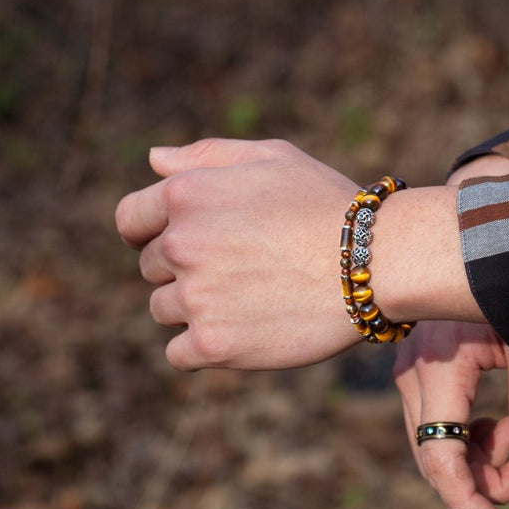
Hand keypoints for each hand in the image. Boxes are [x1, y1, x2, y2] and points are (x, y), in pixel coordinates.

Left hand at [115, 138, 363, 369]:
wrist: (377, 261)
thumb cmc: (327, 204)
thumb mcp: (271, 159)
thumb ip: (206, 156)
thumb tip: (153, 161)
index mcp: (187, 195)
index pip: (130, 219)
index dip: (150, 231)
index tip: (177, 242)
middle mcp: (181, 245)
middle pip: (151, 267)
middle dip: (184, 268)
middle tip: (239, 268)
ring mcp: (195, 297)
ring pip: (164, 309)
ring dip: (194, 307)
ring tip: (248, 298)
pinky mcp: (213, 344)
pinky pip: (179, 352)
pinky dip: (202, 347)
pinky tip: (240, 331)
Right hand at [393, 321, 508, 508]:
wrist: (478, 242)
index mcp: (439, 367)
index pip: (441, 456)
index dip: (468, 502)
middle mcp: (413, 376)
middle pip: (438, 461)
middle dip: (486, 482)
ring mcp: (409, 375)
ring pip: (437, 447)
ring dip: (482, 456)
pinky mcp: (416, 374)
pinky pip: (439, 427)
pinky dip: (472, 437)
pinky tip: (498, 420)